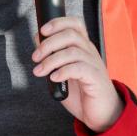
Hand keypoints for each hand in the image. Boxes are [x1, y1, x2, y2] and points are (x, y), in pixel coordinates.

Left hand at [31, 17, 122, 132]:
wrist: (101, 113)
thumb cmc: (81, 91)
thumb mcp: (64, 71)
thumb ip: (53, 56)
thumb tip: (38, 40)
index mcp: (83, 47)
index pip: (75, 24)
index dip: (58, 22)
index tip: (42, 31)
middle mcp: (90, 52)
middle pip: (70, 35)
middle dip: (48, 43)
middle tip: (35, 57)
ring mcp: (94, 64)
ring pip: (72, 52)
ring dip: (51, 60)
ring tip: (39, 71)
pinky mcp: (96, 78)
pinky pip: (79, 68)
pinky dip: (63, 71)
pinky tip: (54, 78)